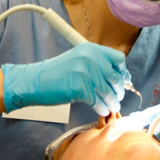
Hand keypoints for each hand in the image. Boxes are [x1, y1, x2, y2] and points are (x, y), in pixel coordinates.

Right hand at [1, 42, 130, 115]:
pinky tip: (102, 110)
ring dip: (112, 102)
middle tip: (118, 98)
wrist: (35, 81)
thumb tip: (121, 77)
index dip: (123, 72)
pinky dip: (102, 108)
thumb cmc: (57, 73)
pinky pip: (98, 102)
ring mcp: (85, 73)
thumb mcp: (79, 59)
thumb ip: (98, 64)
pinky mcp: (80, 88)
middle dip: (119, 91)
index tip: (123, 81)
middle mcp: (91, 58)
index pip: (118, 59)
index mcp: (92, 49)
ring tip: (112, 107)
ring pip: (108, 92)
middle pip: (116, 78)